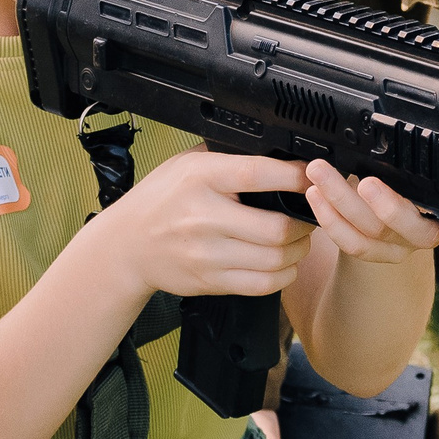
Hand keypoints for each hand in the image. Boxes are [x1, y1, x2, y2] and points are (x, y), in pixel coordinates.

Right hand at [98, 150, 314, 298]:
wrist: (126, 245)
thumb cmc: (161, 199)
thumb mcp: (187, 164)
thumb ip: (229, 159)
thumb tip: (279, 153)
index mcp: (201, 178)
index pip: (258, 174)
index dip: (294, 176)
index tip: (312, 175)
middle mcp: (204, 217)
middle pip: (277, 228)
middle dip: (306, 222)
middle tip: (310, 215)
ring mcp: (207, 254)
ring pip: (276, 260)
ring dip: (299, 250)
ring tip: (299, 239)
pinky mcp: (210, 281)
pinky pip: (262, 285)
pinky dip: (284, 274)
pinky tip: (283, 263)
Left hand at [301, 159, 438, 264]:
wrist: (392, 215)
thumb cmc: (409, 182)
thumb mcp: (417, 170)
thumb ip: (417, 162)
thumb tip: (413, 129)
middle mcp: (423, 234)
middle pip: (408, 228)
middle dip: (386, 206)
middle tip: (366, 182)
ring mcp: (397, 248)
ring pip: (369, 234)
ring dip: (341, 202)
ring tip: (319, 173)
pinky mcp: (371, 253)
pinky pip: (350, 243)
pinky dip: (330, 221)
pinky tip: (315, 197)